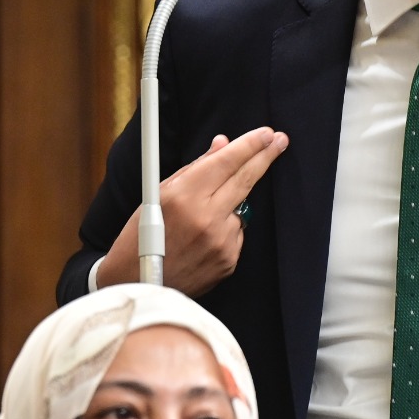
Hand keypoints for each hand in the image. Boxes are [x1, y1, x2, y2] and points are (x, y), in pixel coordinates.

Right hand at [97, 126, 288, 295]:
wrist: (138, 285)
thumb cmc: (142, 235)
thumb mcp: (158, 194)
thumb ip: (195, 168)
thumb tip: (224, 145)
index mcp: (183, 197)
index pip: (226, 162)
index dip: (250, 144)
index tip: (267, 133)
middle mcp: (205, 219)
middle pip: (245, 180)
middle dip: (265, 156)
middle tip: (280, 140)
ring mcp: (220, 242)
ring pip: (241, 207)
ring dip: (232, 201)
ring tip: (203, 214)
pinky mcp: (229, 261)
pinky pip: (237, 232)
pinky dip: (226, 227)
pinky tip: (203, 237)